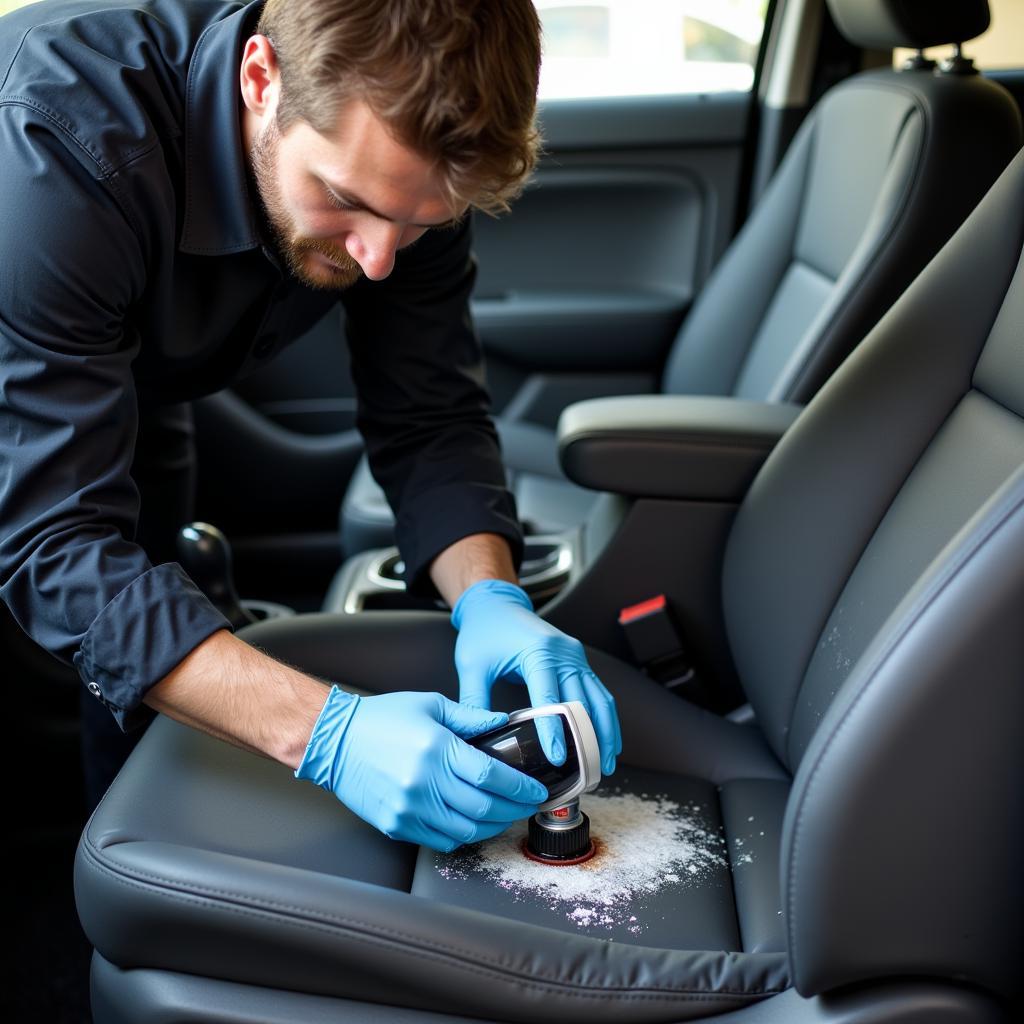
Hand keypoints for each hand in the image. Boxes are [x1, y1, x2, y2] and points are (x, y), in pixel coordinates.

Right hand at [295, 686, 547, 851]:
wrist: (333, 740)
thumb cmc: (380, 719)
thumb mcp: (430, 705)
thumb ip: (470, 717)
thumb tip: (503, 723)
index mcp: (436, 750)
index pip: (492, 776)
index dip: (520, 787)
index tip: (536, 790)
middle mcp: (424, 783)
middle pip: (484, 808)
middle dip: (514, 809)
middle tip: (528, 804)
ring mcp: (409, 809)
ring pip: (466, 830)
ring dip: (493, 826)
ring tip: (506, 814)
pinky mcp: (397, 825)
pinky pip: (441, 840)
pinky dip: (464, 835)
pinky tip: (474, 822)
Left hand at [451, 579, 620, 775]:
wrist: (496, 604)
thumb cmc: (484, 631)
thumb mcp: (472, 665)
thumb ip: (474, 701)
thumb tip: (477, 739)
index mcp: (539, 651)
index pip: (550, 697)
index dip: (553, 730)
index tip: (556, 758)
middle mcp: (564, 652)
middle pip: (585, 701)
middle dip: (590, 739)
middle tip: (592, 772)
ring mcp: (575, 656)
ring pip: (599, 698)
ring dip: (606, 732)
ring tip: (607, 763)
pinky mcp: (578, 661)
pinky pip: (598, 691)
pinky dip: (604, 717)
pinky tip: (607, 740)